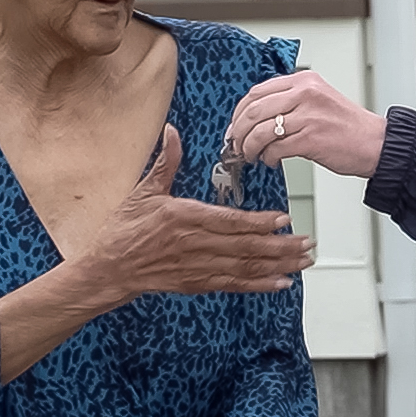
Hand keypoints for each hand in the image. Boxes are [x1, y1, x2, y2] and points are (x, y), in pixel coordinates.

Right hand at [73, 125, 314, 300]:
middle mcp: (193, 244)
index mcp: (183, 217)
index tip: (283, 219)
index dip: (259, 222)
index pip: (229, 221)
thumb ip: (167, 162)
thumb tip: (173, 131)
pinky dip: (259, 285)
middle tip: (307, 243)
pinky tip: (280, 282)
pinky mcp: (196, 284)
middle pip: (244, 247)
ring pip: (244, 268)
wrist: (107, 269)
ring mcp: (196, 267)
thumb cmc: (123, 229)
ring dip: (276, 265)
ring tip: (302, 261)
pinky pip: (233, 285)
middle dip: (280, 247)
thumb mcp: (144, 191)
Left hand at [227, 71, 386, 177]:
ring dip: (250, 148)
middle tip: (236, 145)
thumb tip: (255, 116)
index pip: (257, 92)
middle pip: (253, 110)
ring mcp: (308, 115)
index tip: (234, 127)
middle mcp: (305, 93)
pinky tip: (270, 160)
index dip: (239, 113)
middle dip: (239, 132)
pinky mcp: (311, 138)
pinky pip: (275, 149)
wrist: (376, 144)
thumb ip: (290, 101)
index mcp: (304, 80)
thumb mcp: (318, 100)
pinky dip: (267, 158)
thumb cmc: (348, 127)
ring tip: (251, 156)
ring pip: (261, 131)